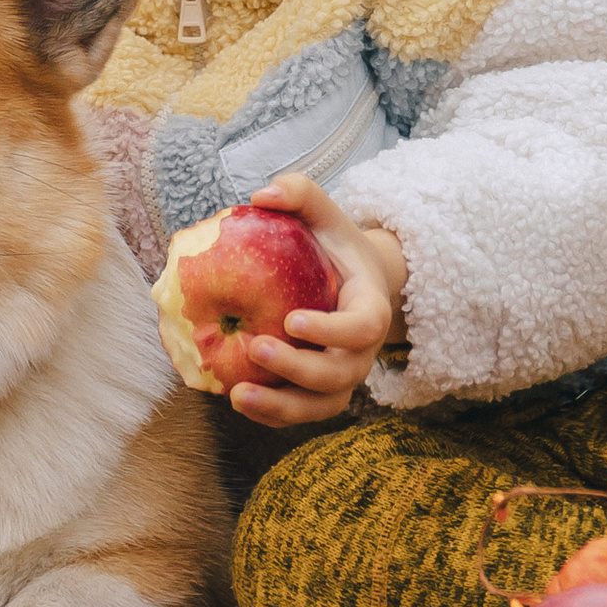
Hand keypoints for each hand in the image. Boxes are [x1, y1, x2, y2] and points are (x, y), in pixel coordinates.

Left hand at [227, 172, 405, 428]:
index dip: (332, 332)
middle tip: (256, 347)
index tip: (292, 320)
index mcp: (371, 308)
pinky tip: (234, 398)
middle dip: (298, 369)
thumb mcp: (323, 213)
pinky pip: (301, 413)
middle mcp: (362, 351)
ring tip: (237, 394)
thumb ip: (299, 192)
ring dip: (282, 406)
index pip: (363, 328)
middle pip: (340, 374)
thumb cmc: (332, 246)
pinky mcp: (320, 394)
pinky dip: (271, 414)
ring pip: (321, 405)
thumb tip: (261, 196)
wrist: (351, 282)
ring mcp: (343, 377)